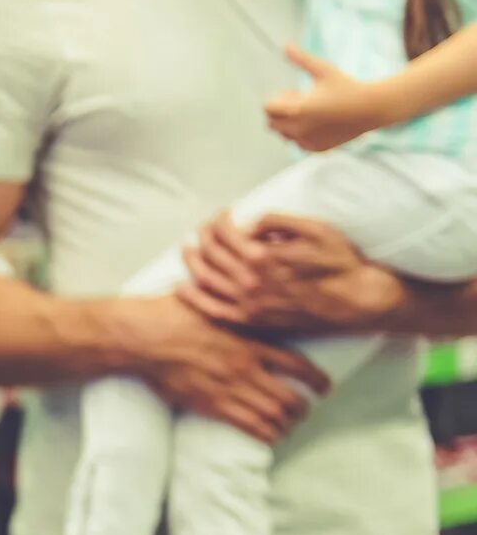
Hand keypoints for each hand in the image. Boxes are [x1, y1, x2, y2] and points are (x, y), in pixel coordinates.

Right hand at [115, 294, 329, 442]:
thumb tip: (248, 301)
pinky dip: (265, 435)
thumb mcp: (214, 303)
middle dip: (302, 409)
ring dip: (286, 425)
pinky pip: (249, 426)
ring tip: (287, 426)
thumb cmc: (172, 314)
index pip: (297, 365)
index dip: (317, 380)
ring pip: (273, 416)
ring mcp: (229, 389)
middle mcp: (246, 368)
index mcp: (250, 342)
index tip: (324, 387)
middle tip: (304, 410)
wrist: (144, 337)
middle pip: (290, 398)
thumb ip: (237, 308)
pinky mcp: (211, 405)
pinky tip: (269, 437)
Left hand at [181, 211, 403, 332]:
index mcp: (262, 256)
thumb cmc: (338, 262)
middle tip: (202, 229)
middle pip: (211, 254)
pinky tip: (181, 286)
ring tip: (186, 248)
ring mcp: (247, 303)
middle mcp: (249, 281)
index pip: (226, 233)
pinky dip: (193, 297)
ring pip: (205, 279)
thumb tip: (249, 224)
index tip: (222, 214)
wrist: (353, 300)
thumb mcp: (314, 228)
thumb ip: (276, 221)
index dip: (220, 220)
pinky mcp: (250, 320)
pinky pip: (212, 310)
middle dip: (203, 236)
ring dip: (192, 261)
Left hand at [264, 46, 396, 151]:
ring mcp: (307, 141)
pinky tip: (318, 123)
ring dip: (289, 124)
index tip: (294, 93)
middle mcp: (299, 129)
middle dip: (281, 112)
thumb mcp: (323, 70)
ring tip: (311, 111)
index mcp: (297, 109)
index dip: (278, 99)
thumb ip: (301, 59)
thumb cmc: (347, 85)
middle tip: (302, 101)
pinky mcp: (316, 148)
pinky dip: (302, 135)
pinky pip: (298, 143)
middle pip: (271, 123)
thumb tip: (285, 45)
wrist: (372, 108)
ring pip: (283, 135)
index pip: (267, 108)